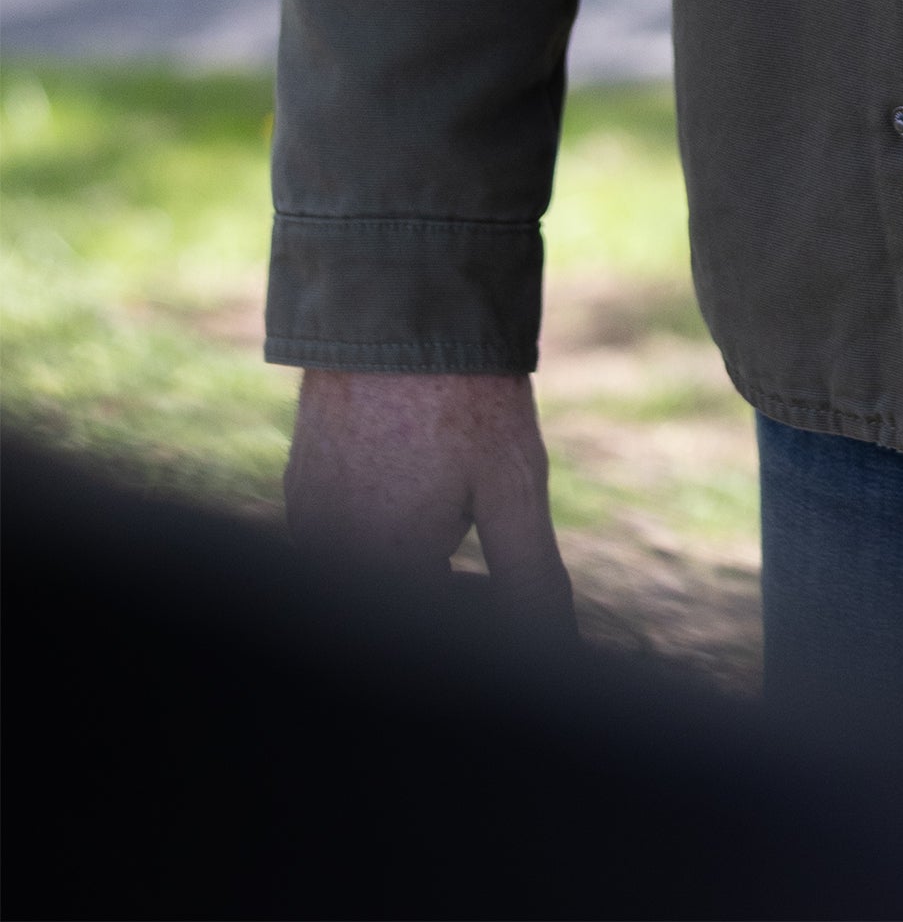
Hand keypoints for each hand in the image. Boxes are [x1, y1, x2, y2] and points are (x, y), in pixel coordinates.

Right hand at [284, 368, 572, 624]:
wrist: (398, 298)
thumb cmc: (464, 394)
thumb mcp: (512, 487)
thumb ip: (531, 580)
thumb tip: (555, 650)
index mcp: (382, 570)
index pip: (428, 630)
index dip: (474, 617)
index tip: (502, 589)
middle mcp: (327, 555)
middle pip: (397, 597)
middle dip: (446, 590)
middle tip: (484, 552)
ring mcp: (306, 518)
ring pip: (368, 567)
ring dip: (413, 559)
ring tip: (457, 500)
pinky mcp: (301, 484)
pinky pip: (342, 532)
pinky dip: (382, 525)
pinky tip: (419, 478)